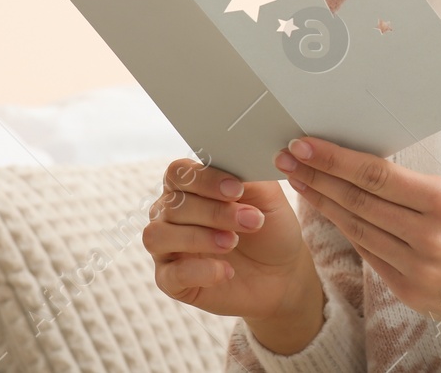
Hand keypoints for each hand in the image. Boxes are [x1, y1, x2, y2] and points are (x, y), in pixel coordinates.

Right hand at [143, 157, 315, 322]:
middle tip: (250, 220)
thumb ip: (249, 175)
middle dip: (214, 212)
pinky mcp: (171, 282)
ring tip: (232, 242)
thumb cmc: (270, 227)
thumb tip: (236, 159)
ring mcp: (167, 248)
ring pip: (158, 235)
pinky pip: (169, 275)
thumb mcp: (267, 197)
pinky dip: (199, 271)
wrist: (282, 272)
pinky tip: (226, 271)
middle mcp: (170, 214)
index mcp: (190, 187)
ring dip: (197, 237)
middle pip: (173, 204)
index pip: (178, 172)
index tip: (236, 190)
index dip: (204, 179)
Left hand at [273, 136, 440, 329]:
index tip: (305, 145)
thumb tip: (363, 169)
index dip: (335, 159)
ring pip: (358, 230)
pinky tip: (332, 214)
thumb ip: (413, 188)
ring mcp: (417, 271)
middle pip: (358, 203)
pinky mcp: (410, 293)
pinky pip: (370, 256)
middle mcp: (429, 239)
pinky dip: (349, 233)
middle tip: (288, 159)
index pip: (376, 176)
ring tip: (302, 182)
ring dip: (325, 205)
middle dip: (318, 178)